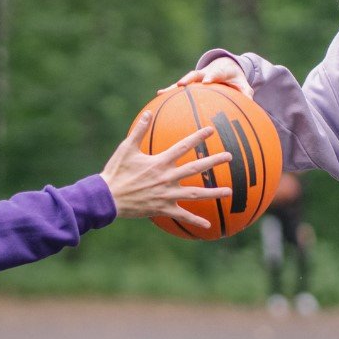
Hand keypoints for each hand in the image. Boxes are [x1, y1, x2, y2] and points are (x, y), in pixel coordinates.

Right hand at [102, 112, 229, 229]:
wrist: (108, 198)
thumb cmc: (116, 172)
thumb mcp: (126, 149)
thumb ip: (139, 131)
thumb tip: (147, 113)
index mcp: (160, 162)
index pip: (184, 146)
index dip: (198, 137)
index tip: (211, 130)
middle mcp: (167, 177)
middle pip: (196, 168)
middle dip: (214, 161)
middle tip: (230, 156)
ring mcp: (167, 194)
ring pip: (196, 193)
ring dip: (214, 192)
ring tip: (229, 191)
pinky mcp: (163, 208)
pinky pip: (183, 215)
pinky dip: (196, 220)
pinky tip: (208, 225)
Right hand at [161, 57, 252, 96]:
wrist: (225, 66)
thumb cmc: (235, 78)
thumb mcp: (243, 84)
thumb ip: (246, 92)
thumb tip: (251, 102)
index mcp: (219, 70)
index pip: (214, 73)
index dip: (211, 76)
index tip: (207, 81)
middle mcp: (204, 72)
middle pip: (195, 74)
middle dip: (189, 79)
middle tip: (181, 84)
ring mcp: (196, 77)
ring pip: (183, 81)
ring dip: (173, 87)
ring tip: (161, 92)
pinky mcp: (190, 82)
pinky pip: (179, 88)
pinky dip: (169, 91)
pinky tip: (158, 96)